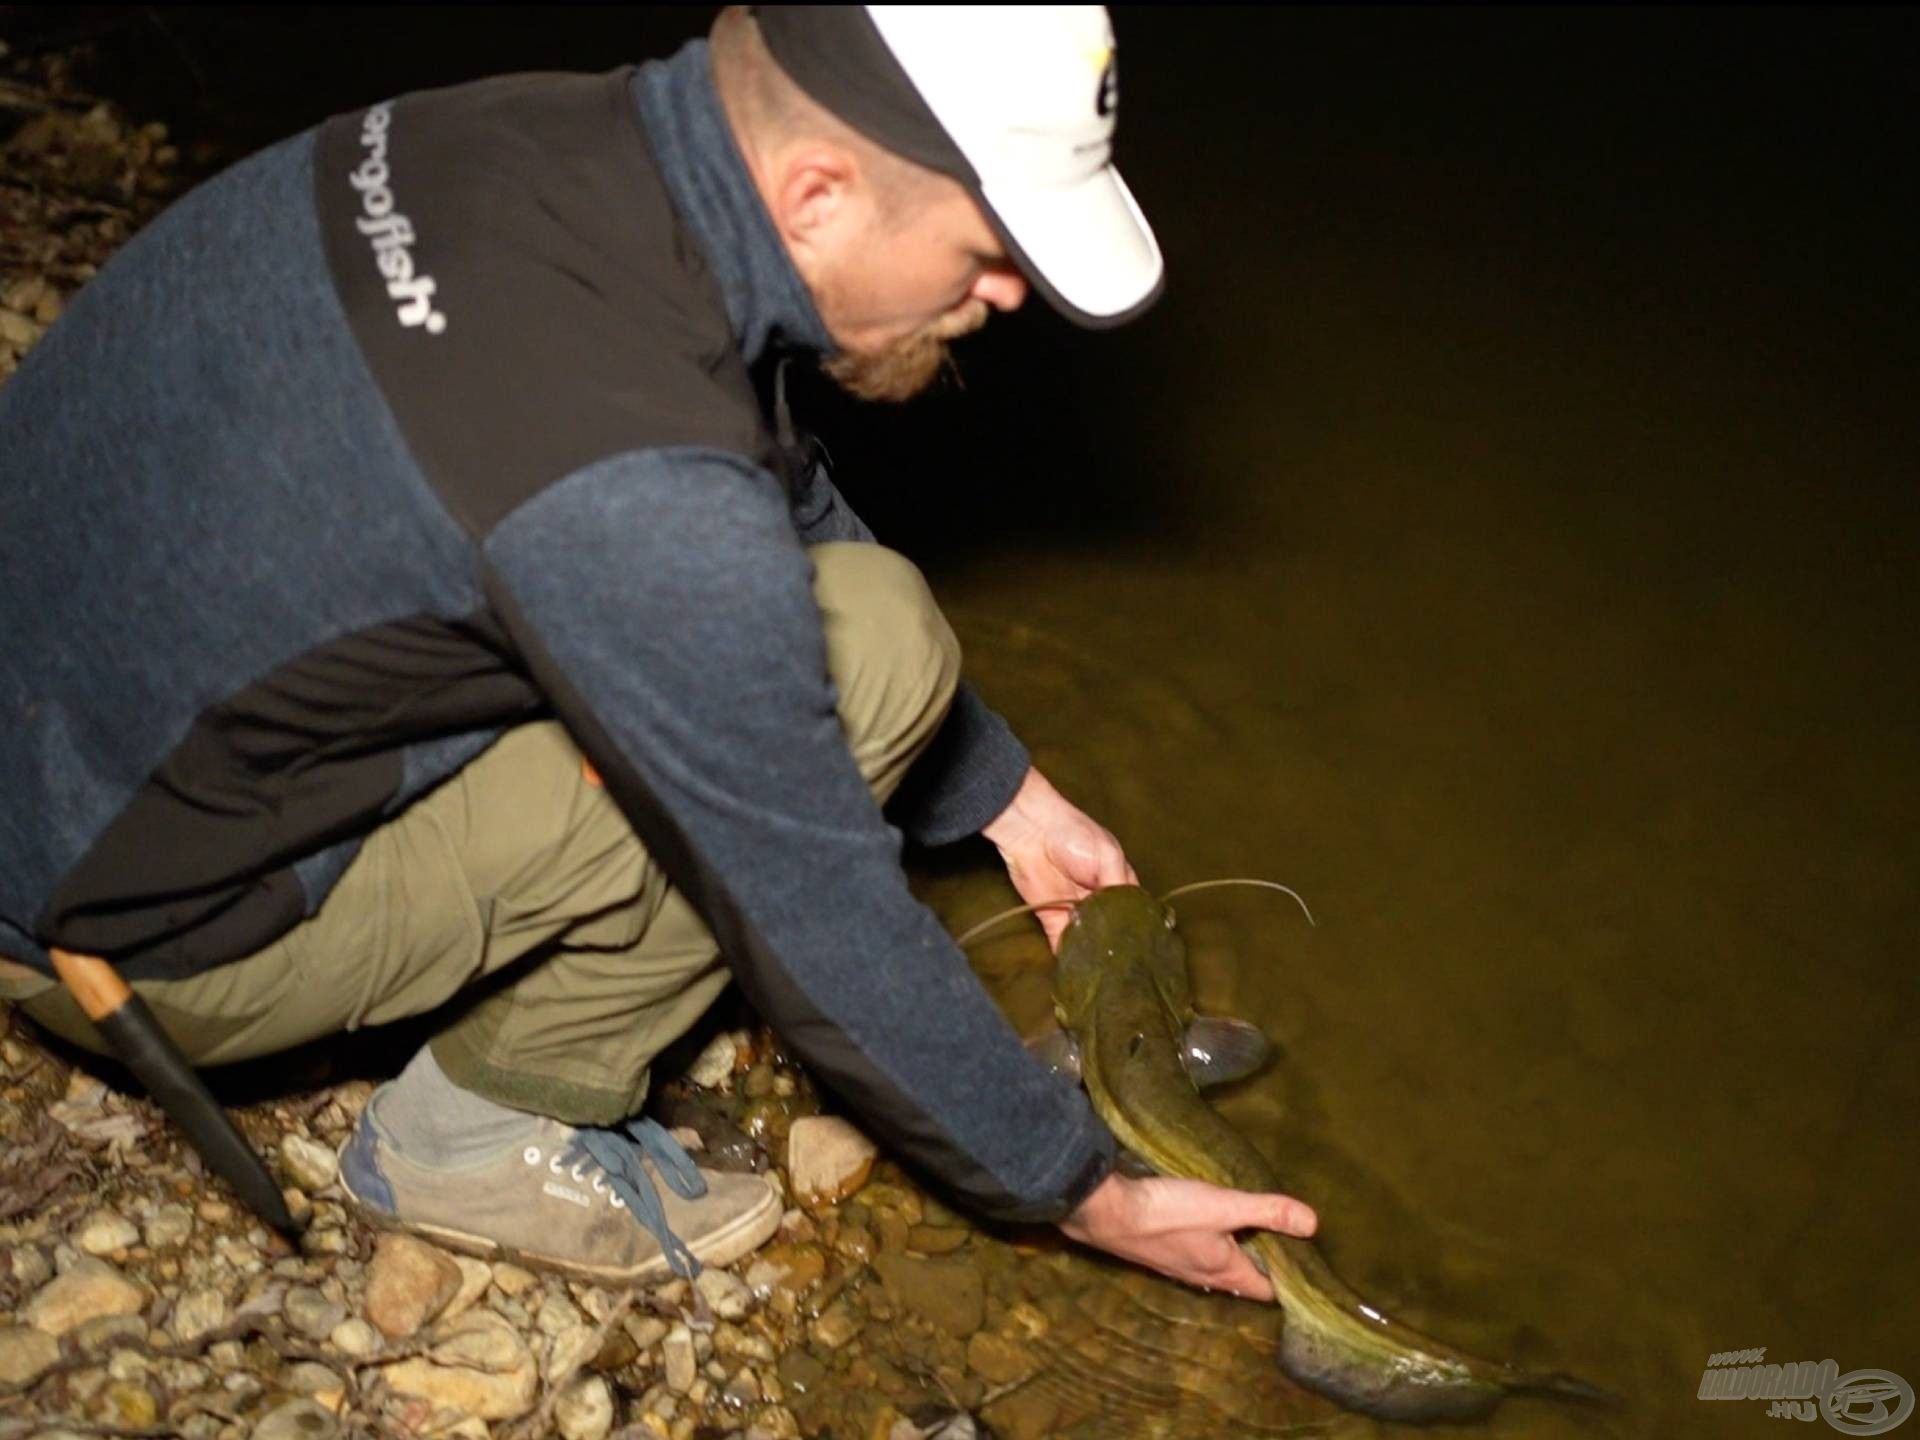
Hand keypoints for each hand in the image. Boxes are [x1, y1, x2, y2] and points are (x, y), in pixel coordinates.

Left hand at [980, 767, 1137, 948]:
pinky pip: (1064, 944)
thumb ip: (1120, 886)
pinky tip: (1078, 966)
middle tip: (1124, 964)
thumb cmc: (1074, 835)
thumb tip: (1130, 918)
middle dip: (1116, 944)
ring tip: (1104, 969)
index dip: (1139, 927)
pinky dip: (1069, 955)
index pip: (1134, 912)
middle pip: (1113, 930)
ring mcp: (1077, 913)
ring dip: (1095, 952)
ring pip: (1090, 941)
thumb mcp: (1108, 856)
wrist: (1031, 833)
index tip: (1146, 947)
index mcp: (1119, 883)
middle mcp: (1100, 902)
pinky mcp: (1053, 921)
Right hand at [1059, 1172, 1318, 1300]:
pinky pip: (1194, 1255)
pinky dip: (1209, 1244)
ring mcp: (1178, 1266)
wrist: (1105, 1213)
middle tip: (1283, 1239)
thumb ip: (1267, 1212)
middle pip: (1243, 1279)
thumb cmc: (1167, 1214)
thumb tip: (1313, 1224)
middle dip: (1263, 1263)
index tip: (1306, 1261)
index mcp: (1225, 1272)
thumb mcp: (1223, 1207)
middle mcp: (1203, 1276)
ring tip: (1250, 1230)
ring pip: (1217, 1268)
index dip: (1289, 1279)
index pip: (1267, 1289)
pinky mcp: (1159, 1252)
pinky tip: (1205, 1225)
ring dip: (1235, 1253)